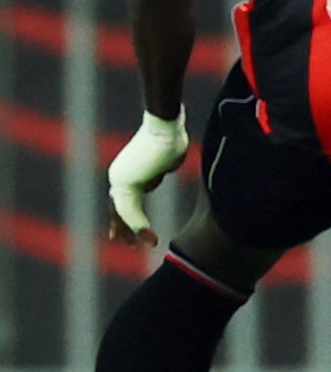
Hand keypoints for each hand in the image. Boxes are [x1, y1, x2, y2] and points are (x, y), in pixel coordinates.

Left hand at [106, 111, 186, 246]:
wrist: (165, 126)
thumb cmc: (171, 137)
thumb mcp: (167, 160)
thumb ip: (161, 170)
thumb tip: (161, 173)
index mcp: (126, 171)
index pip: (124, 200)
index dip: (128, 218)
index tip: (136, 231)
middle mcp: (118, 176)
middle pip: (119, 209)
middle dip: (125, 229)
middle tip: (130, 245)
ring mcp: (120, 180)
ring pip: (124, 212)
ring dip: (134, 231)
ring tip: (147, 244)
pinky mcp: (126, 182)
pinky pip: (130, 209)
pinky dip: (138, 224)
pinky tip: (146, 234)